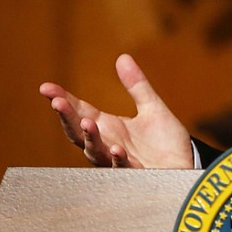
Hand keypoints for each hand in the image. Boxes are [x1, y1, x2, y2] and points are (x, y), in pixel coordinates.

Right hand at [40, 54, 193, 168]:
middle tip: (57, 102)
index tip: (46, 87)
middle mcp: (108, 144)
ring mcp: (119, 161)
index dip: (63, 100)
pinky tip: (117, 150)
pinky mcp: (136, 174)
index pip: (80, 111)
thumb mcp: (153, 108)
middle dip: (67, 117)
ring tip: (86, 122)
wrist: (186, 166)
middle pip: (79, 132)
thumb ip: (137, 86)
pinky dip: (117, 159)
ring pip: (96, 151)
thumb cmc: (165, 142)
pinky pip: (123, 168)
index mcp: (108, 127)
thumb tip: (122, 57)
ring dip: (90, 138)